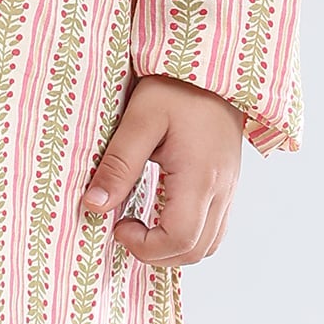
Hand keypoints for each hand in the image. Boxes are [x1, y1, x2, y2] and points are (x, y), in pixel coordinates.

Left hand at [81, 76, 245, 265]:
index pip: (179, 239)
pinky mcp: (228, 185)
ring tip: (140, 223)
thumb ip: (118, 164)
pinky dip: (186, 235)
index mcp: (200, 177)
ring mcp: (229, 189)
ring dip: (172, 248)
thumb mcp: (139, 119)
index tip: (117, 224)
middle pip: (196, 252)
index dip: (145, 246)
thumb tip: (93, 205)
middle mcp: (222, 190)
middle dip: (155, 253)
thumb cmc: (176, 87)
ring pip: (208, 245)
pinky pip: (213, 228)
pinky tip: (161, 214)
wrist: (212, 69)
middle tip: (123, 227)